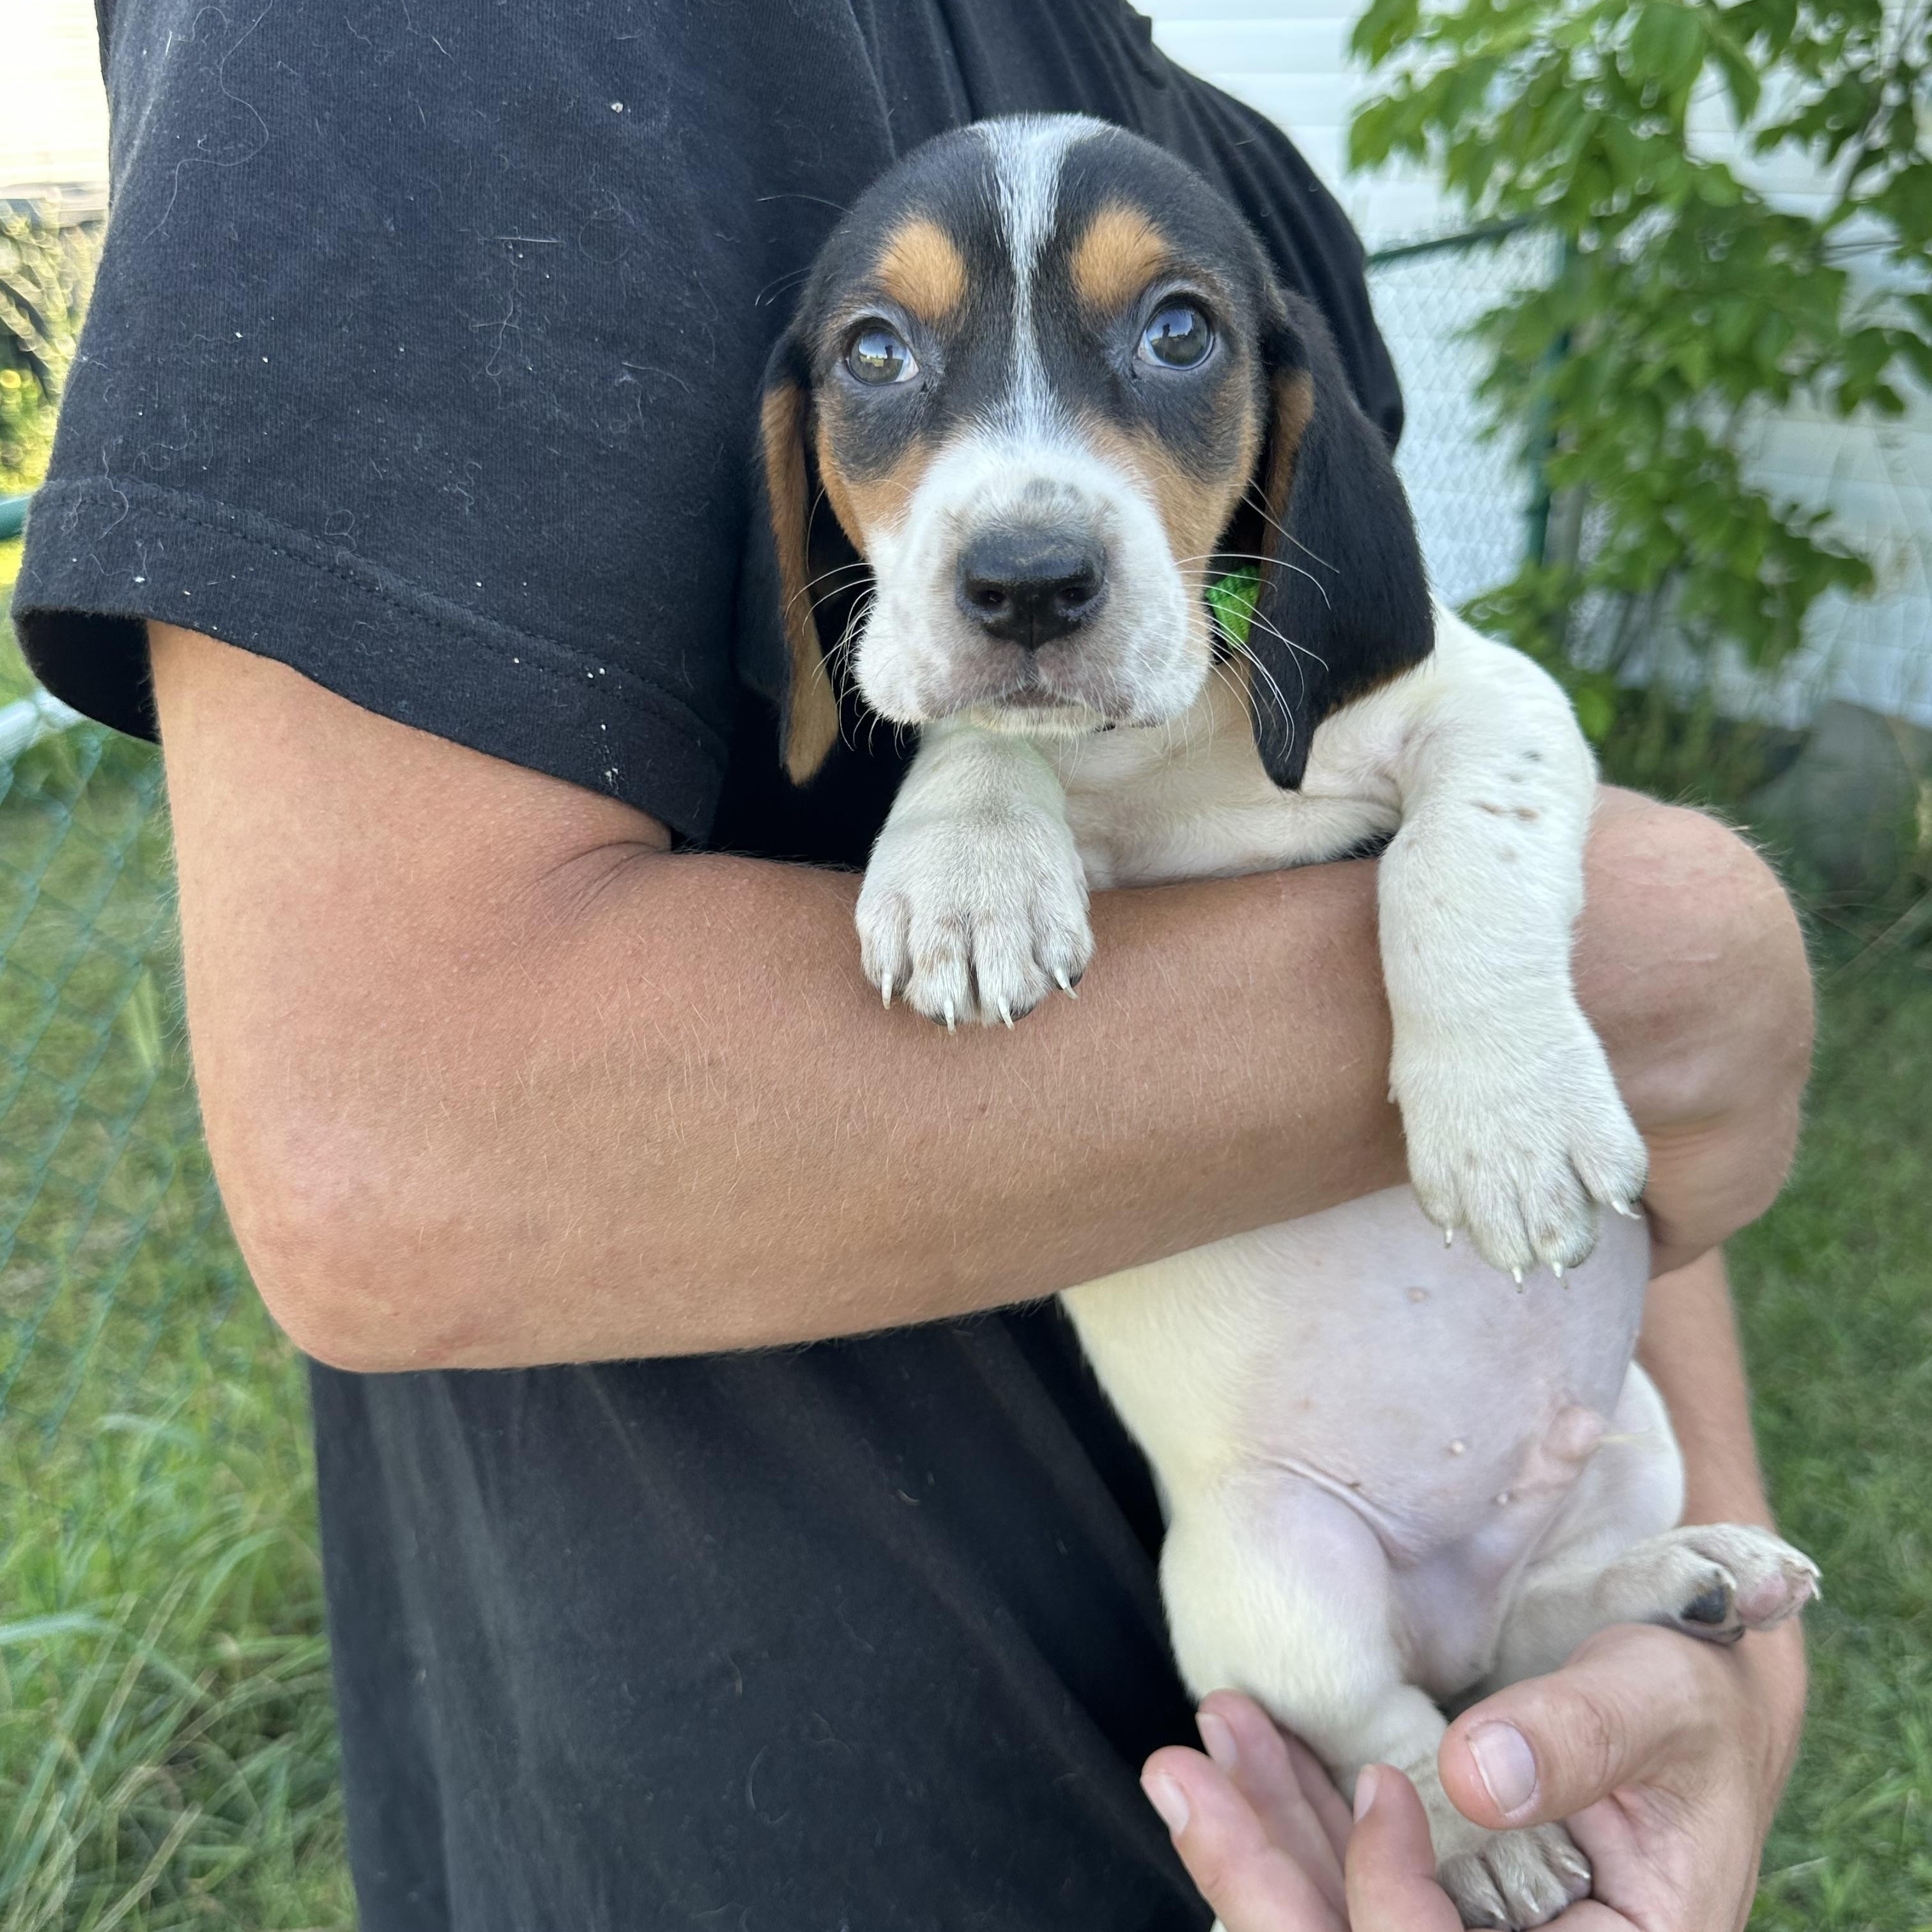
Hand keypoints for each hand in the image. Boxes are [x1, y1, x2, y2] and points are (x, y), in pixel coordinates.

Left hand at [1143, 1620, 1805, 1930]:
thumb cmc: (1690, 1699)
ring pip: (1334, 1928)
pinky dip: (1282, 1826)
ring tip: (1186, 1761)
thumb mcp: (1661, 1700)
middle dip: (1263, 1887)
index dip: (1400, 1903)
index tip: (1379, 1787)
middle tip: (1182, 1780)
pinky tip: (1234, 1761)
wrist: (1684, 1699)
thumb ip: (1582, 1734)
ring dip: (1251, 1849)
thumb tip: (1474, 1774)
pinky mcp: (1427, 1903)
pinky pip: (1337, 1887)